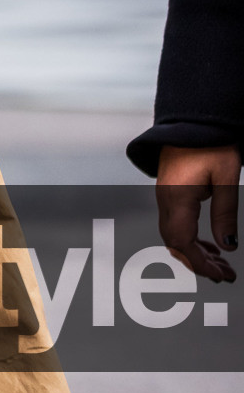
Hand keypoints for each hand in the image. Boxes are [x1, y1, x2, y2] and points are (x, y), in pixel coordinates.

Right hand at [156, 143, 239, 282]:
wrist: (193, 118)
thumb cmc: (210, 142)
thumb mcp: (225, 177)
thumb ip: (225, 213)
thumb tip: (228, 244)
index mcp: (177, 198)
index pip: (183, 242)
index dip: (200, 263)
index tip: (220, 275)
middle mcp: (166, 200)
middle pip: (175, 243)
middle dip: (198, 262)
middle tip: (224, 274)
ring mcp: (165, 196)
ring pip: (174, 235)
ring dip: (195, 252)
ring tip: (219, 262)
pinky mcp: (169, 191)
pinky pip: (175, 223)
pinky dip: (190, 238)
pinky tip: (208, 243)